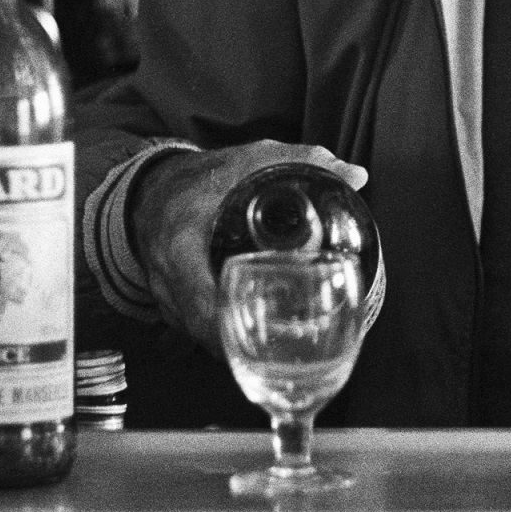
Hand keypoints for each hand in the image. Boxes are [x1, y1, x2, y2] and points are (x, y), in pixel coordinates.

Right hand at [129, 141, 368, 349]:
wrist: (154, 188)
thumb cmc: (203, 177)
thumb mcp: (251, 160)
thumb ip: (302, 162)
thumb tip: (356, 176)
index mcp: (182, 244)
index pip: (200, 299)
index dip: (232, 323)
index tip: (270, 330)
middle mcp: (167, 277)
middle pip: (203, 329)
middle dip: (243, 345)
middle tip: (286, 350)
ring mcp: (165, 296)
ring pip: (199, 335)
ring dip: (233, 346)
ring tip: (275, 351)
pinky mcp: (170, 306)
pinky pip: (195, 330)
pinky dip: (222, 336)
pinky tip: (251, 337)